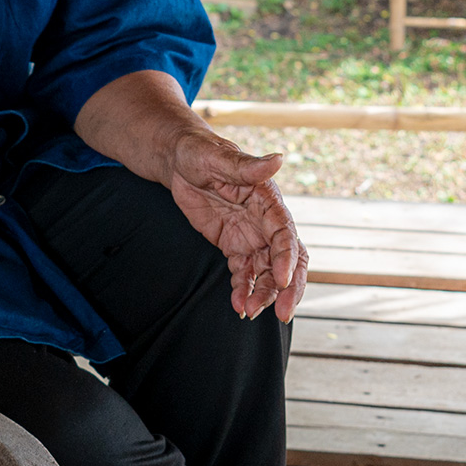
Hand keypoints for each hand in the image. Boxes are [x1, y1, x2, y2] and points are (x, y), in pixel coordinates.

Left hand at [163, 131, 308, 322]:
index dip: (286, 258)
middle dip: (286, 287)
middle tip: (280, 313)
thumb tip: (278, 160)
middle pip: (286, 260)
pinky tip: (238, 305)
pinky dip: (243, 290)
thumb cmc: (200, 152)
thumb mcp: (217, 157)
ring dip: (262, 293)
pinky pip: (243, 273)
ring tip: (248, 311)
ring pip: (266, 272)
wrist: (178, 161)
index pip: (285, 234)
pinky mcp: (234, 246)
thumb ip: (247, 166)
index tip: (281, 279)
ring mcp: (251, 236)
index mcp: (269, 201)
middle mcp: (266, 222)